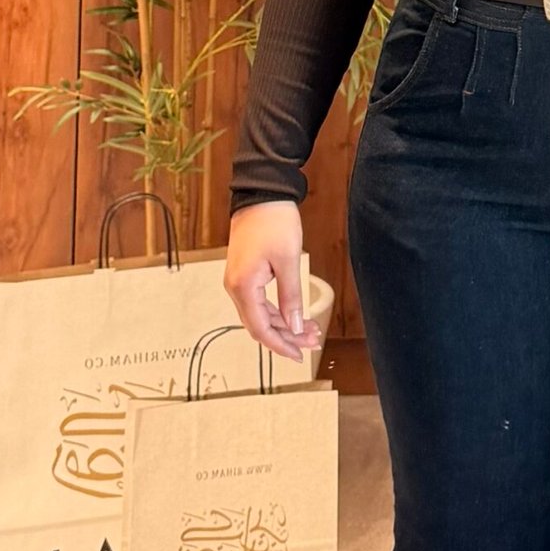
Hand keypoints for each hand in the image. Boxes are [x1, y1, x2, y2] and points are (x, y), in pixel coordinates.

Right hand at [224, 201, 323, 364]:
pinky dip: (278, 311)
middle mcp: (236, 287)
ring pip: (261, 314)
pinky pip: (259, 302)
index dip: (280, 345)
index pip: (260, 329)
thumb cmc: (273, 222)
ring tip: (311, 329)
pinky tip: (295, 315)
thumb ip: (291, 297)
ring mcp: (239, 281)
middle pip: (260, 325)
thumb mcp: (288, 261)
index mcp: (243, 286)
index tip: (299, 356)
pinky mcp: (246, 274)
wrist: (262, 194)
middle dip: (287, 336)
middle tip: (313, 341)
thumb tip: (295, 326)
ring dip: (284, 324)